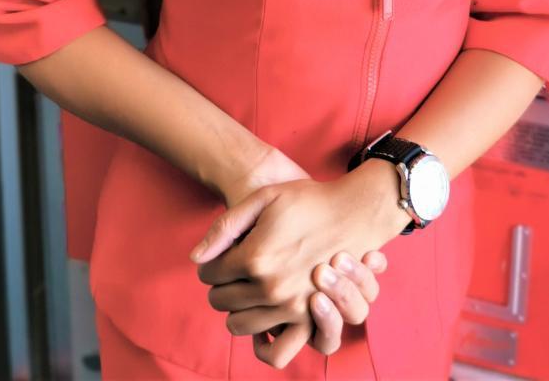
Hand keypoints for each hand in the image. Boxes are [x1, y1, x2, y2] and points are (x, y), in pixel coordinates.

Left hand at [190, 169, 392, 368]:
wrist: (352, 212)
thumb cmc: (306, 200)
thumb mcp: (263, 198)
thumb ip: (225, 227)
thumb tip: (196, 259)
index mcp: (255, 256)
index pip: (208, 274)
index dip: (210, 264)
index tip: (221, 256)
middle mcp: (270, 287)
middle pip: (220, 301)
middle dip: (220, 285)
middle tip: (233, 271)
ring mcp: (289, 306)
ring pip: (238, 324)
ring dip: (236, 309)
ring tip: (247, 290)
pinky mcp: (308, 319)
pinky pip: (275, 350)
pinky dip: (261, 342)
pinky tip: (261, 322)